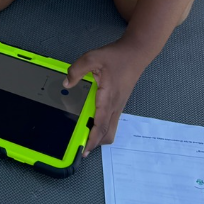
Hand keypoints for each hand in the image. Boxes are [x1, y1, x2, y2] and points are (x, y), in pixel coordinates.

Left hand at [63, 39, 151, 155]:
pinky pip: (111, 121)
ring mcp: (118, 105)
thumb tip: (66, 84)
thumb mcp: (92, 58)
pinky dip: (102, 127)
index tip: (84, 150)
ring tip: (84, 136)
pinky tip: (92, 121)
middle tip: (81, 146)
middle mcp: (115, 105)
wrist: (136, 53)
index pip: (101, 124)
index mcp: (108, 98)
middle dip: (95, 143)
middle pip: (108, 133)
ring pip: (111, 129)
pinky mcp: (118, 102)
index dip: (92, 139)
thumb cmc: (117, 56)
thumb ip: (77, 70)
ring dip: (99, 135)